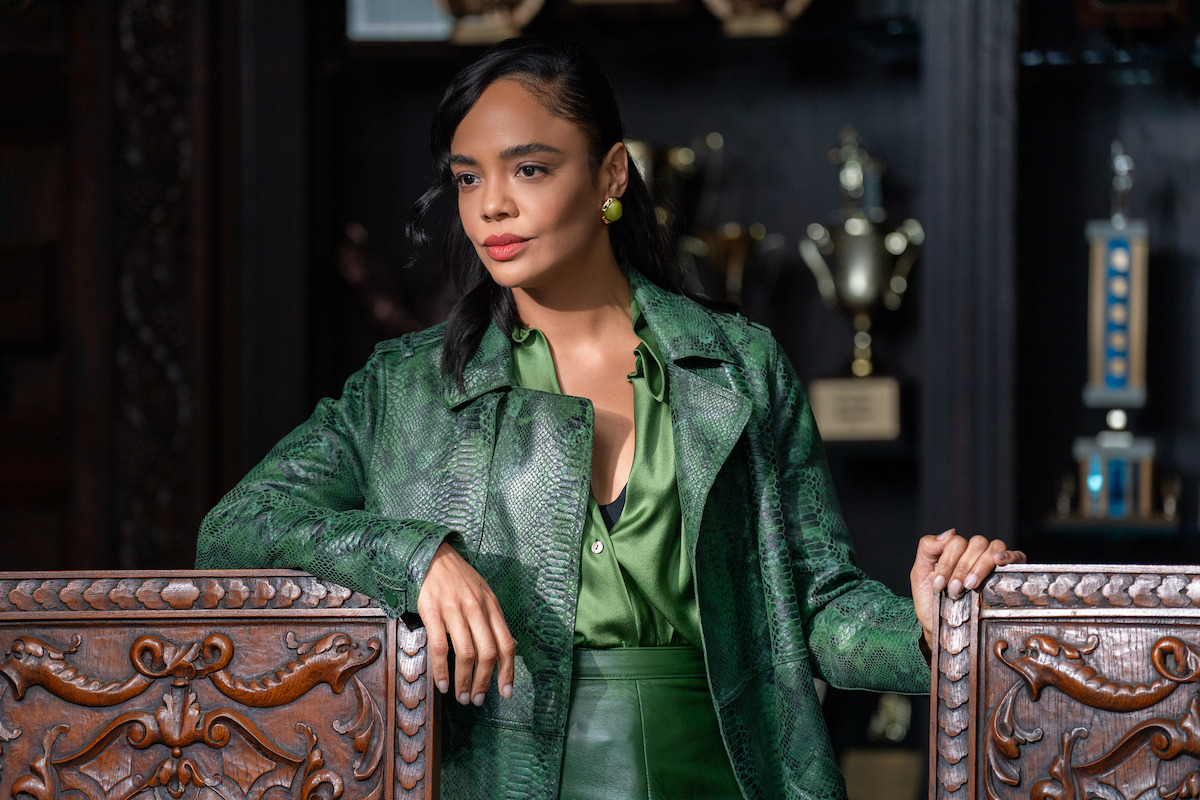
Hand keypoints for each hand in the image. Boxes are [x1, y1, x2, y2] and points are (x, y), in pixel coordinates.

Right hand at [417, 542, 515, 705]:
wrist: (432, 557)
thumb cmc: (461, 580)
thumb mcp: (485, 595)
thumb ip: (494, 621)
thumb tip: (507, 651)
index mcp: (492, 607)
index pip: (506, 644)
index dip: (508, 671)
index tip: (505, 692)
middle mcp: (477, 609)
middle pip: (487, 653)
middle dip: (483, 682)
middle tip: (476, 700)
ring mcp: (454, 610)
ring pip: (465, 653)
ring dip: (464, 681)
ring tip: (460, 697)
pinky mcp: (432, 612)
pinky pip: (440, 647)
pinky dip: (442, 670)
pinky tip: (443, 685)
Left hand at [910, 529, 1025, 646]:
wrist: (944, 628)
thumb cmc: (932, 600)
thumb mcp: (920, 573)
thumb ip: (927, 548)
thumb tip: (949, 532)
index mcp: (955, 550)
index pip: (956, 542)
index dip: (947, 563)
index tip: (939, 585)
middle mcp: (975, 552)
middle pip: (975, 544)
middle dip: (962, 568)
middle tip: (955, 589)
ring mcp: (992, 562)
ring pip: (992, 548)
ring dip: (980, 566)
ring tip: (970, 586)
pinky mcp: (1009, 573)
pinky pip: (1016, 556)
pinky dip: (1009, 556)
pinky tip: (999, 561)